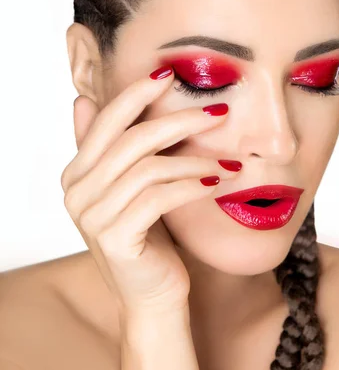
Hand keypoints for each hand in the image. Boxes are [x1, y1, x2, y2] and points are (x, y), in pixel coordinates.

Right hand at [60, 67, 239, 315]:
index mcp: (77, 172)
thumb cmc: (147, 235)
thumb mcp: (129, 186)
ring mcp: (92, 216)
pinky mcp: (114, 238)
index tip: (168, 74)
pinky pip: (158, 197)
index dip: (136, 94)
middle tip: (218, 113)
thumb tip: (82, 99)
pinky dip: (192, 185)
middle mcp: (77, 192)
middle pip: (132, 140)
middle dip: (179, 121)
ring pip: (149, 168)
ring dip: (194, 159)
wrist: (152, 295)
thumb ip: (109, 148)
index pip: (106, 121)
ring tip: (229, 161)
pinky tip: (216, 180)